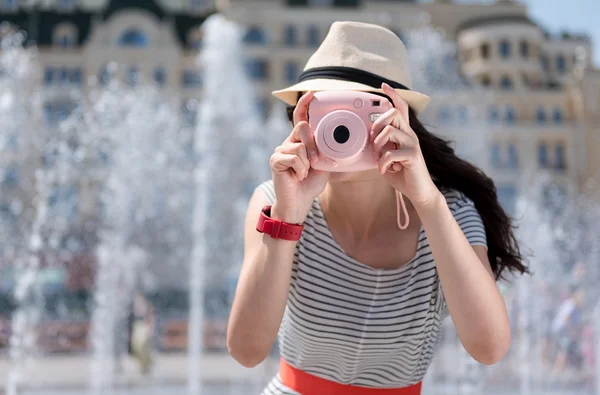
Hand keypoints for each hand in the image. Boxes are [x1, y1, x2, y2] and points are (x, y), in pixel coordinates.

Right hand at [269, 91, 328, 222]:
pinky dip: (300, 169)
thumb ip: (325, 149)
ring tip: (304, 173)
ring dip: (307, 162)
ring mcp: (280, 150)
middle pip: (302, 128)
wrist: (299, 202)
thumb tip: (333, 137)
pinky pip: (293, 157)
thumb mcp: (324, 163)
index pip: (301, 117)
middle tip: (315, 162)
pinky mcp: (275, 160)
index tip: (312, 93)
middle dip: (313, 146)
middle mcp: (289, 141)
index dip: (305, 104)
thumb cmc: (311, 183)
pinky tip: (297, 176)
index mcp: (301, 140)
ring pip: (299, 146)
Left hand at [370, 83, 440, 207]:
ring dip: (378, 146)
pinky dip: (382, 164)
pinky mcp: (413, 156)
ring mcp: (413, 144)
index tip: (383, 85)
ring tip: (380, 159)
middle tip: (374, 143)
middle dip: (377, 125)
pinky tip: (384, 170)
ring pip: (389, 131)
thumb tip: (368, 139)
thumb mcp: (386, 158)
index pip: (400, 108)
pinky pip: (390, 153)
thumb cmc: (402, 174)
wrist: (419, 192)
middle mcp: (410, 135)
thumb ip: (380, 146)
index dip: (393, 95)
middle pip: (393, 114)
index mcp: (404, 133)